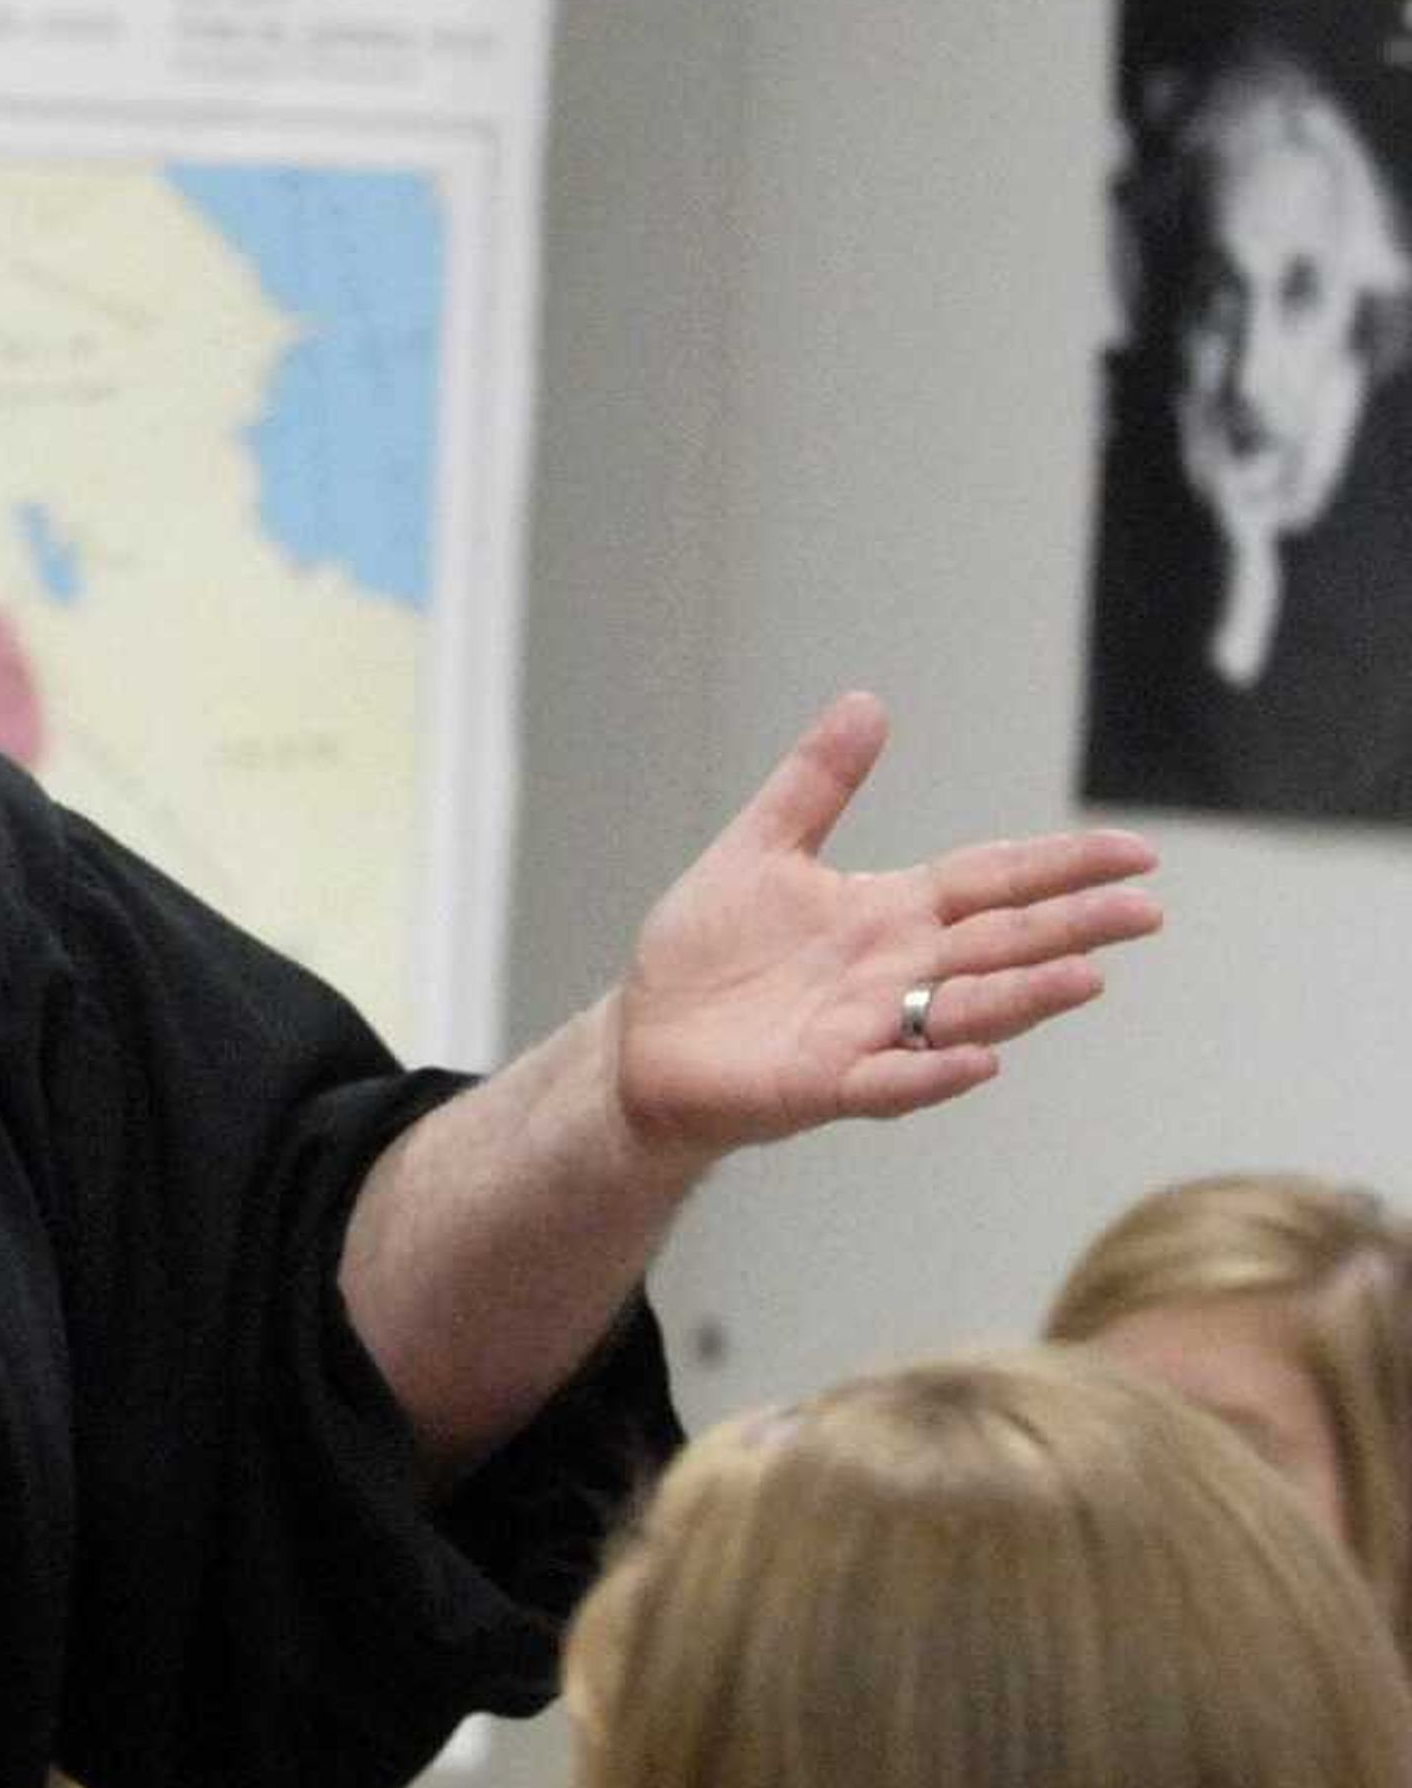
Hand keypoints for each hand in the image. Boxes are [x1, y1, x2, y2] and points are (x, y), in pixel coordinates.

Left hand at [611, 694, 1161, 1170]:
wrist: (641, 1041)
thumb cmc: (704, 954)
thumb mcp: (759, 851)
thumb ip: (816, 785)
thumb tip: (866, 701)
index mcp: (891, 914)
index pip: (994, 881)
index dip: (1062, 866)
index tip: (1137, 852)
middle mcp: (898, 974)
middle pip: (1001, 944)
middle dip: (1073, 928)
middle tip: (1146, 912)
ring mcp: (868, 1033)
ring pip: (965, 1013)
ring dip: (1024, 998)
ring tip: (1086, 978)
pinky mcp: (825, 1085)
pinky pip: (890, 1083)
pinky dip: (933, 1074)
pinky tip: (978, 1061)